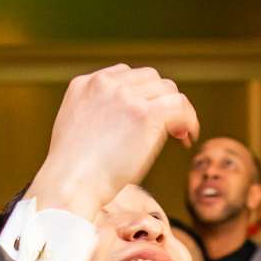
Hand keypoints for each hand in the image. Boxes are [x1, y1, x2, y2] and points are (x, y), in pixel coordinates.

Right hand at [25, 65, 199, 220]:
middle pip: (149, 78)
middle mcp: (105, 84)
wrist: (71, 185)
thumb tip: (125, 126)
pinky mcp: (145, 114)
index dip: (143, 95)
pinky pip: (180, 105)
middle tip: (169, 128)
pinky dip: (190, 119)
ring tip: (179, 135)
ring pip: (167, 89)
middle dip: (160, 99)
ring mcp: (126, 97)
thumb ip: (96, 116)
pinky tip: (187, 138)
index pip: (125, 76)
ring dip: (176, 110)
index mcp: (84, 85)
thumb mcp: (75, 131)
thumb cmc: (72, 174)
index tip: (149, 116)